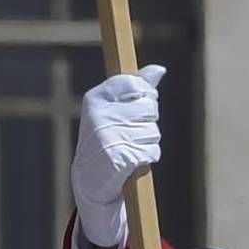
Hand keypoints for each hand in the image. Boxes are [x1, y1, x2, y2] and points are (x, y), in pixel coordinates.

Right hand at [71, 65, 164, 248]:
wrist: (90, 179)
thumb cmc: (106, 137)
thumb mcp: (113, 109)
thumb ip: (136, 88)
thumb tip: (159, 70)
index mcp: (95, 98)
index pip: (135, 83)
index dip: (144, 95)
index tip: (134, 107)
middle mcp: (99, 115)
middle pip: (149, 107)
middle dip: (147, 121)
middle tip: (130, 132)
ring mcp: (108, 137)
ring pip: (153, 131)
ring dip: (148, 141)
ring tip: (129, 146)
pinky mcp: (120, 157)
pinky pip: (152, 151)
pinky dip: (148, 157)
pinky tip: (133, 159)